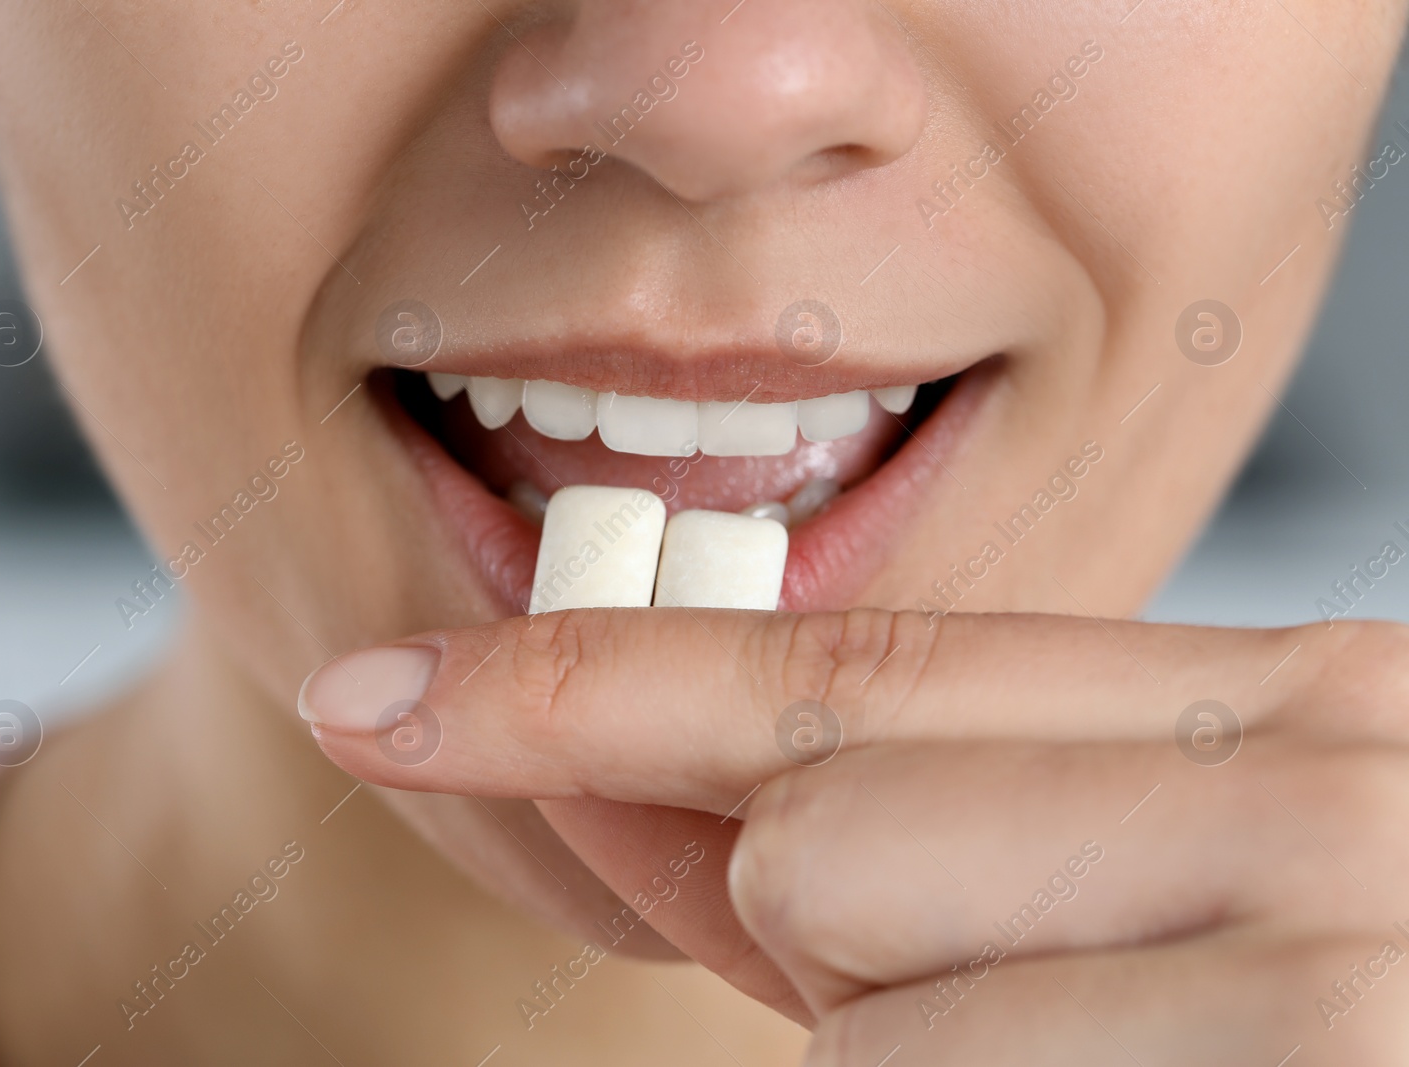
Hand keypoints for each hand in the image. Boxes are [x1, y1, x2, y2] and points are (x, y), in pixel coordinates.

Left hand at [301, 608, 1408, 1062]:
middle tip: (1046, 994)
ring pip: (870, 1027)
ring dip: (925, 1064)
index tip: (383, 694)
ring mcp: (1330, 975)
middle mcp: (1317, 801)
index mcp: (1290, 703)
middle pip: (820, 848)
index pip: (849, 662)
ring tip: (1123, 1053)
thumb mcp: (1185, 879)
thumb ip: (921, 840)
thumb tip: (633, 799)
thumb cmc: (1362, 1003)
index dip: (587, 682)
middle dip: (842, 956)